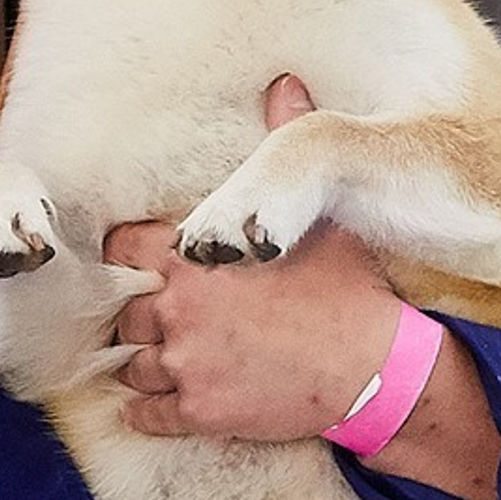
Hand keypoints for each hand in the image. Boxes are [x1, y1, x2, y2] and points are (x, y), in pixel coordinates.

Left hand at [106, 77, 398, 442]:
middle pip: (126, 312)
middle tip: (164, 319)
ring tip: (171, 360)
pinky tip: (162, 404)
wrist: (375, 370)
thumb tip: (286, 86)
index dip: (129, 256)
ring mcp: (185, 363)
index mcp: (196, 257)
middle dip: (143, 316)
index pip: (125, 247)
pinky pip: (146, 414)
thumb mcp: (317, 217)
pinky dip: (148, 411)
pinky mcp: (198, 412)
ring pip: (133, 365)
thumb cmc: (348, 292)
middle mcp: (178, 309)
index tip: (139, 264)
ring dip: (147, 364)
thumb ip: (285, 149)